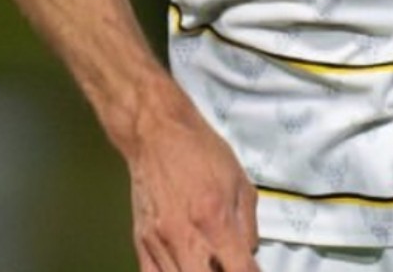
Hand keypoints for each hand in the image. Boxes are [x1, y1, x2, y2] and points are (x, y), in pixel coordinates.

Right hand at [124, 92, 259, 271]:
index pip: (240, 271)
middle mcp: (185, 238)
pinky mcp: (140, 245)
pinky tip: (186, 267)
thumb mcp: (240, 180)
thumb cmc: (201, 151)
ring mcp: (160, 244)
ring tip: (209, 262)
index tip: (252, 270)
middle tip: (229, 265)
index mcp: (215, 219)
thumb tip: (248, 254)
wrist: (157, 133)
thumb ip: (248, 223)